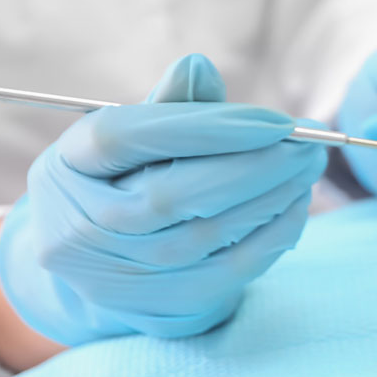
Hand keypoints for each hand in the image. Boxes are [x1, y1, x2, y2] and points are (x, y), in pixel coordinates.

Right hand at [0, 54, 328, 345]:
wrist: (94, 270)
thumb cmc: (124, 180)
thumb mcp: (132, 136)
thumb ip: (170, 105)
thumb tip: (199, 67)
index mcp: (68, 166)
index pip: (125, 139)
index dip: (203, 127)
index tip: (275, 121)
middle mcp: (80, 228)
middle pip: (170, 196)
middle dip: (254, 167)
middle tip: (309, 144)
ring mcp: (117, 277)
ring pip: (206, 236)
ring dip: (272, 198)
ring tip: (308, 167)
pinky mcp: (159, 309)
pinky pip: (227, 272)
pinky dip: (272, 235)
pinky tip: (296, 205)